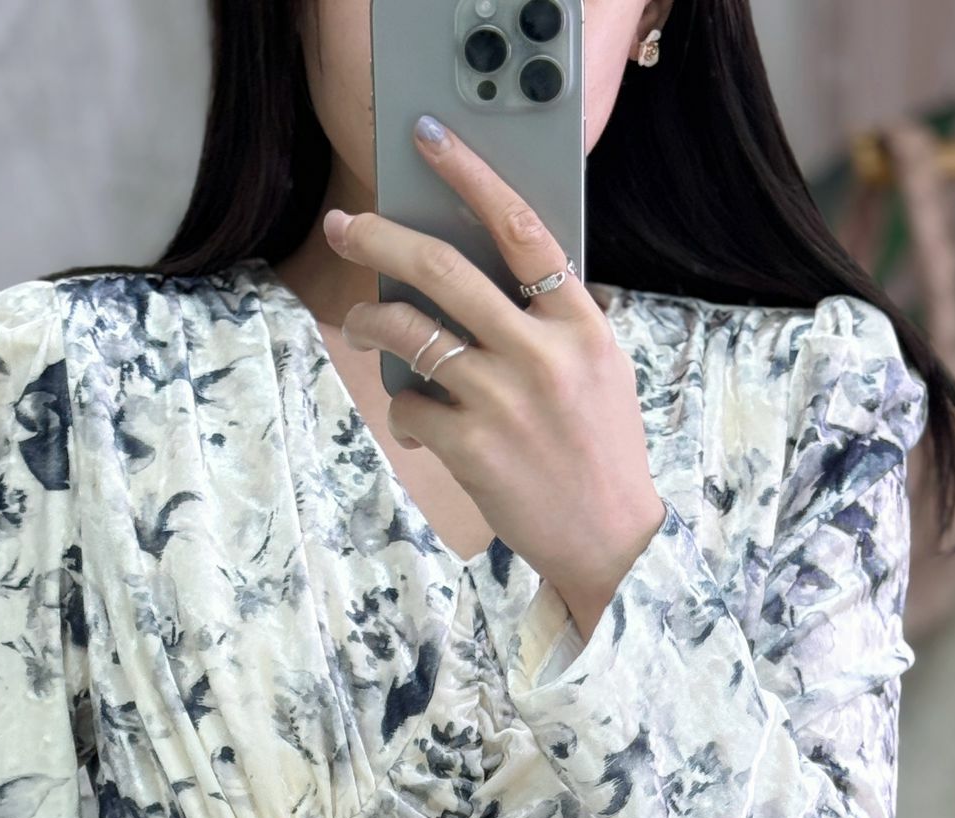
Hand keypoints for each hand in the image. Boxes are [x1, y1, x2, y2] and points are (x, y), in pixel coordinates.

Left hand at [327, 116, 664, 639]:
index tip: (430, 140)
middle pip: (442, 269)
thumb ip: (551, 322)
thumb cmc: (599, 452)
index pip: (520, 227)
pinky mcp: (470, 447)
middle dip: (379, 239)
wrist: (610, 540)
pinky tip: (419, 423)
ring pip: (408, 334)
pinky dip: (404, 410)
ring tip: (361, 326)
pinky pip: (409, 406)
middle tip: (344, 227)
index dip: (470, 174)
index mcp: (578, 323)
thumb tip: (476, 278)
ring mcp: (502, 400)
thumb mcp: (599, 371)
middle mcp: (540, 352)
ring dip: (370, 324)